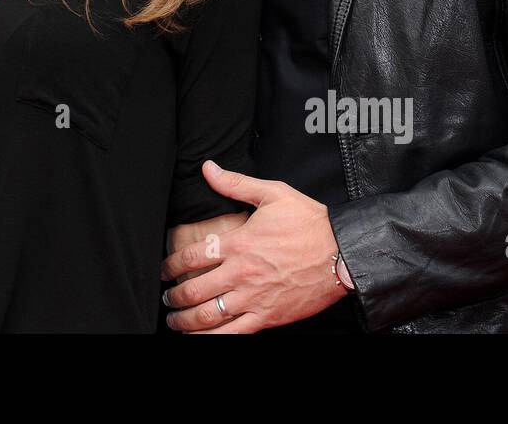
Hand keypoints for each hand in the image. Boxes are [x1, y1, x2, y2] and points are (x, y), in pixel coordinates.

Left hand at [160, 160, 346, 333]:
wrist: (343, 254)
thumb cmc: (310, 223)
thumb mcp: (273, 194)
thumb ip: (235, 183)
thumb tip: (208, 168)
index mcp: (239, 243)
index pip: (192, 256)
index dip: (171, 264)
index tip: (164, 269)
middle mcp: (241, 273)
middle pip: (194, 290)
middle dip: (174, 296)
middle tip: (166, 296)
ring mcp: (254, 298)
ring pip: (209, 316)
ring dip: (186, 320)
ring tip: (175, 320)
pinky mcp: (268, 317)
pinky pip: (233, 334)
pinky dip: (211, 338)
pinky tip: (199, 338)